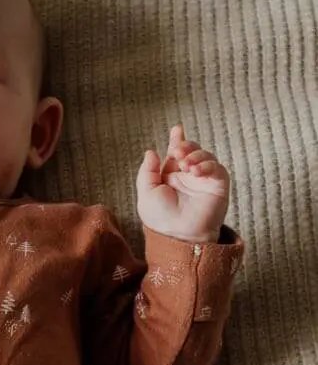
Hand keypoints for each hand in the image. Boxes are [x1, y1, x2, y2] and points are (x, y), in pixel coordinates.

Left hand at [136, 123, 229, 241]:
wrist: (178, 235)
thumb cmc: (160, 218)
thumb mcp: (146, 193)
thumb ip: (147, 171)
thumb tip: (151, 151)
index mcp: (170, 176)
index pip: (175, 154)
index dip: (177, 140)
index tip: (177, 129)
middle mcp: (188, 176)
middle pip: (191, 150)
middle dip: (186, 146)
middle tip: (178, 151)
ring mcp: (203, 180)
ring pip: (205, 155)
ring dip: (195, 155)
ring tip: (186, 165)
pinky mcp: (218, 185)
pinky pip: (216, 168)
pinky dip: (207, 165)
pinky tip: (196, 172)